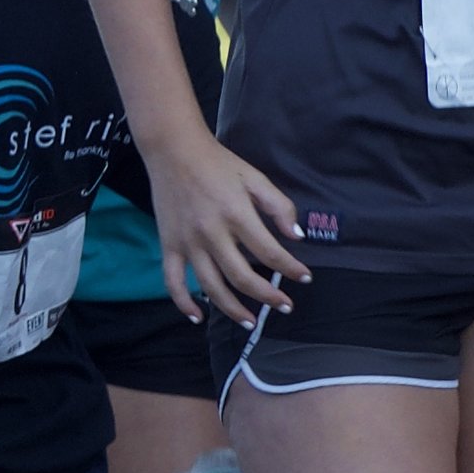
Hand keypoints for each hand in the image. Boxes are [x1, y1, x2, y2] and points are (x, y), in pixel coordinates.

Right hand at [146, 124, 306, 319]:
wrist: (173, 150)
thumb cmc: (218, 163)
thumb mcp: (255, 178)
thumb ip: (279, 206)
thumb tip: (296, 237)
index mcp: (236, 214)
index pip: (270, 253)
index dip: (291, 269)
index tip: (305, 277)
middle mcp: (211, 233)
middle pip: (242, 277)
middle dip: (267, 296)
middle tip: (285, 306)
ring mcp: (187, 242)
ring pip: (211, 286)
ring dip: (232, 309)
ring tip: (250, 322)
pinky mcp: (169, 244)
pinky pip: (173, 280)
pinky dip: (183, 302)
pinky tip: (197, 317)